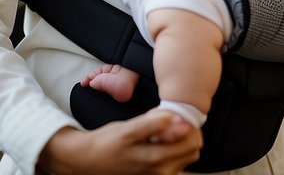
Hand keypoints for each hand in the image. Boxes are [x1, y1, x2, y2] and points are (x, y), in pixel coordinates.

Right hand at [38, 110, 201, 174]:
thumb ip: (153, 124)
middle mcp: (162, 172)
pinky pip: (176, 161)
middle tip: (171, 121)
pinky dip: (173, 149)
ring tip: (163, 131)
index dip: (190, 125)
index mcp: (157, 160)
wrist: (90, 160)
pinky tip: (158, 141)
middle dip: (187, 133)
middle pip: (193, 150)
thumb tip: (177, 119)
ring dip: (180, 141)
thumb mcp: (127, 130)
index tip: (177, 115)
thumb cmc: (107, 143)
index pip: (193, 143)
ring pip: (186, 156)